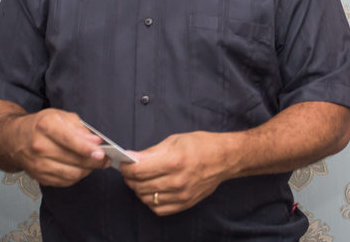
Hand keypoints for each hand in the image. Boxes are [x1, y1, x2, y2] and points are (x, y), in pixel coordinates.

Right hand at [9, 109, 107, 186]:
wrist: (14, 139)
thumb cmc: (41, 125)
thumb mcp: (61, 116)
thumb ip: (80, 128)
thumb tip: (96, 141)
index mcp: (46, 126)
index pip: (69, 140)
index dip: (87, 148)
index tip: (101, 153)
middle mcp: (39, 146)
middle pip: (73, 159)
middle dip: (93, 161)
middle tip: (106, 159)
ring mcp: (37, 164)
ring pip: (71, 173)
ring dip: (87, 170)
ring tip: (95, 163)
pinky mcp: (39, 177)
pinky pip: (64, 181)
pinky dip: (77, 176)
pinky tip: (81, 168)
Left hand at [119, 131, 236, 215]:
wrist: (226, 158)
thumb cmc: (202, 145)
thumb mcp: (176, 140)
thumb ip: (151, 152)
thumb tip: (131, 158)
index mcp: (174, 161)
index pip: (138, 171)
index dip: (126, 168)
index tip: (123, 164)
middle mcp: (177, 181)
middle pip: (140, 185)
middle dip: (130, 178)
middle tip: (130, 171)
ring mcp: (182, 195)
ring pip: (147, 199)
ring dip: (139, 190)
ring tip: (141, 180)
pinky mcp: (185, 203)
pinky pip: (159, 209)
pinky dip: (151, 201)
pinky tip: (152, 191)